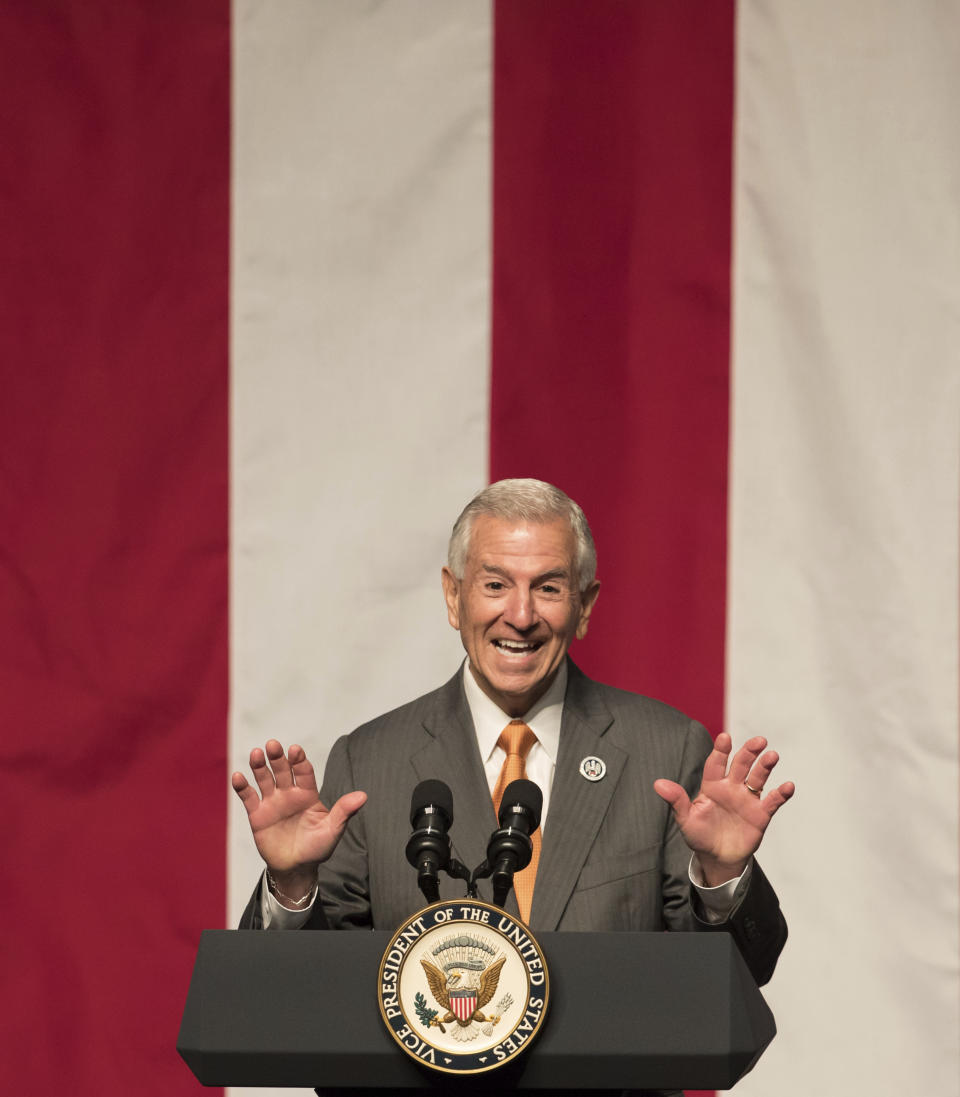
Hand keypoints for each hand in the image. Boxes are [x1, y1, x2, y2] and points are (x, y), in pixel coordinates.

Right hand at [232, 740, 366, 890]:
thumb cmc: (317, 848)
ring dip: (259, 766)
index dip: (299, 760)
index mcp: (308, 794)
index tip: (295, 750)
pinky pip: (249, 798)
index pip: (304, 772)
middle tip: (272, 745)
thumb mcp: (333, 830)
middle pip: (282, 770)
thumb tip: (363, 796)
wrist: (296, 869)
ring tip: (256, 754)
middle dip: (278, 758)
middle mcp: (289, 794)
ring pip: (264, 779)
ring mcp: (272, 802)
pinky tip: (238, 776)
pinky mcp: (257, 815)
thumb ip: (344, 811)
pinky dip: (242, 787)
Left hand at [653, 733, 793, 885]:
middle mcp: (731, 788)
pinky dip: (781, 793)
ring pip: (758, 778)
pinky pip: (773, 801)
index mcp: (712, 786)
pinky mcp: (761, 814)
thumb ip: (676, 801)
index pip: (716, 764)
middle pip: (741, 765)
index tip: (725, 737)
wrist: (717, 858)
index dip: (720, 751)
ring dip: (765, 766)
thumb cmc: (699, 835)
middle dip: (749, 752)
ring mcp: (747, 799)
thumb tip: (658, 784)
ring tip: (772, 755)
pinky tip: (788, 785)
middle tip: (759, 741)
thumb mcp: (685, 819)